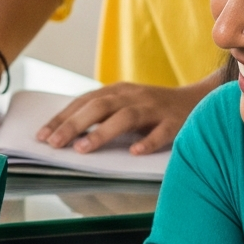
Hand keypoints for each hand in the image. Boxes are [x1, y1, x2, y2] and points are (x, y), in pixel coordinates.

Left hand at [33, 77, 215, 156]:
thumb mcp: (126, 106)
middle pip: (99, 107)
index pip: (83, 102)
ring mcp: (156, 107)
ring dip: (102, 133)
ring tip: (83, 149)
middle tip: (54, 143)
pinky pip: (162, 131)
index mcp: (117, 91)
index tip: (41, 135)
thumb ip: (102, 116)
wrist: (202, 101)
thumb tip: (67, 135)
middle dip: (73, 124)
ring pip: (126, 117)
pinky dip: (148, 141)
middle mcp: (133, 96)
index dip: (62, 118)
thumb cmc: (154, 109)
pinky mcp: (177, 121)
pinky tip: (134, 152)